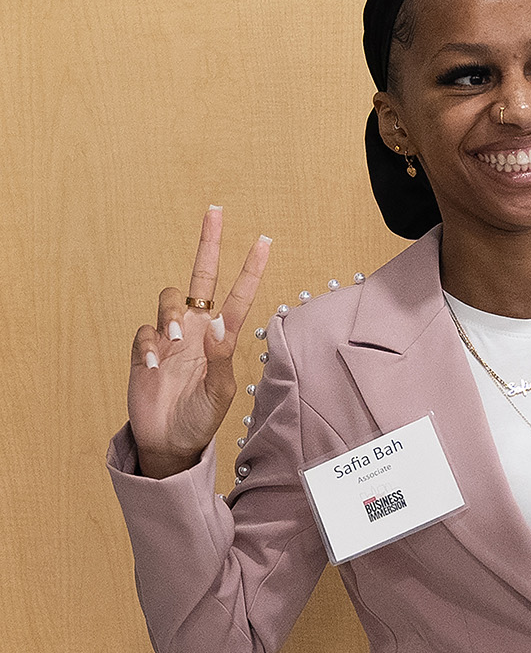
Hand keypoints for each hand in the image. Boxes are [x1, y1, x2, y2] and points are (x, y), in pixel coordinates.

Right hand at [127, 208, 270, 478]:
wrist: (171, 441)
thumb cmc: (202, 416)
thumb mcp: (220, 391)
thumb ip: (221, 359)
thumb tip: (217, 325)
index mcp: (222, 336)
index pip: (239, 295)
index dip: (251, 269)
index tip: (264, 240)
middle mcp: (197, 328)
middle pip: (201, 277)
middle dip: (208, 244)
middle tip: (215, 211)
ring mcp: (170, 337)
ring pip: (168, 299)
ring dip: (170, 315)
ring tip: (174, 343)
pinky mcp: (145, 350)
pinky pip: (144, 332)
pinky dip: (149, 344)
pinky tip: (153, 366)